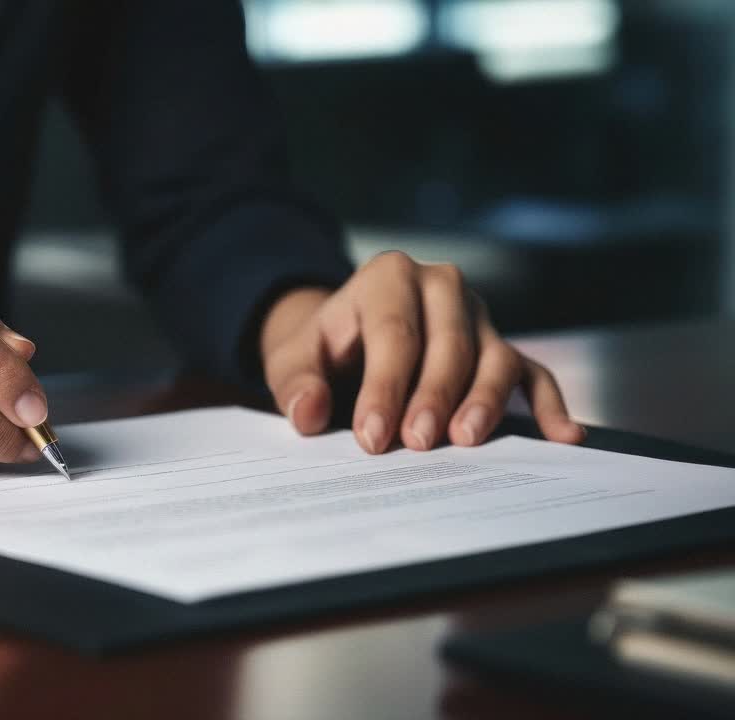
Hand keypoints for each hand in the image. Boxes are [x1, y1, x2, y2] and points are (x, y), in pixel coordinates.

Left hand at [260, 251, 584, 452]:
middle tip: (417, 443)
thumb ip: (296, 384)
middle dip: (432, 396)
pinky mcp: (502, 348)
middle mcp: (442, 286)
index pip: (393, 333)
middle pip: (447, 343)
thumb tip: (308, 412)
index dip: (383, 386)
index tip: (371, 436)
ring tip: (465, 441)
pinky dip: (548, 405)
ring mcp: (478, 317)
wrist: (346, 344)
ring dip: (483, 400)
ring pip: (492, 357)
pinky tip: (562, 436)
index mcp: (388, 276)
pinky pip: (532, 374)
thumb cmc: (323, 352)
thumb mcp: (293, 360)